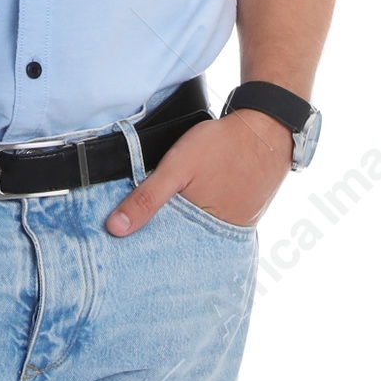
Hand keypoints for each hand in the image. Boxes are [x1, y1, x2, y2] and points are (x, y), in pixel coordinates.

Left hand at [104, 110, 291, 235]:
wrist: (265, 130)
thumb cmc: (220, 147)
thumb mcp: (175, 168)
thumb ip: (147, 198)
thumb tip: (115, 228)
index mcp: (202, 232)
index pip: (165, 249)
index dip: (144, 245)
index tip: (122, 244)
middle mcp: (220, 238)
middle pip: (182, 245)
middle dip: (162, 240)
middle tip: (137, 234)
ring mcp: (234, 228)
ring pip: (198, 234)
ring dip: (182, 228)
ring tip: (161, 219)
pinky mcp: (243, 216)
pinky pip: (215, 223)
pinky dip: (201, 217)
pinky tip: (190, 206)